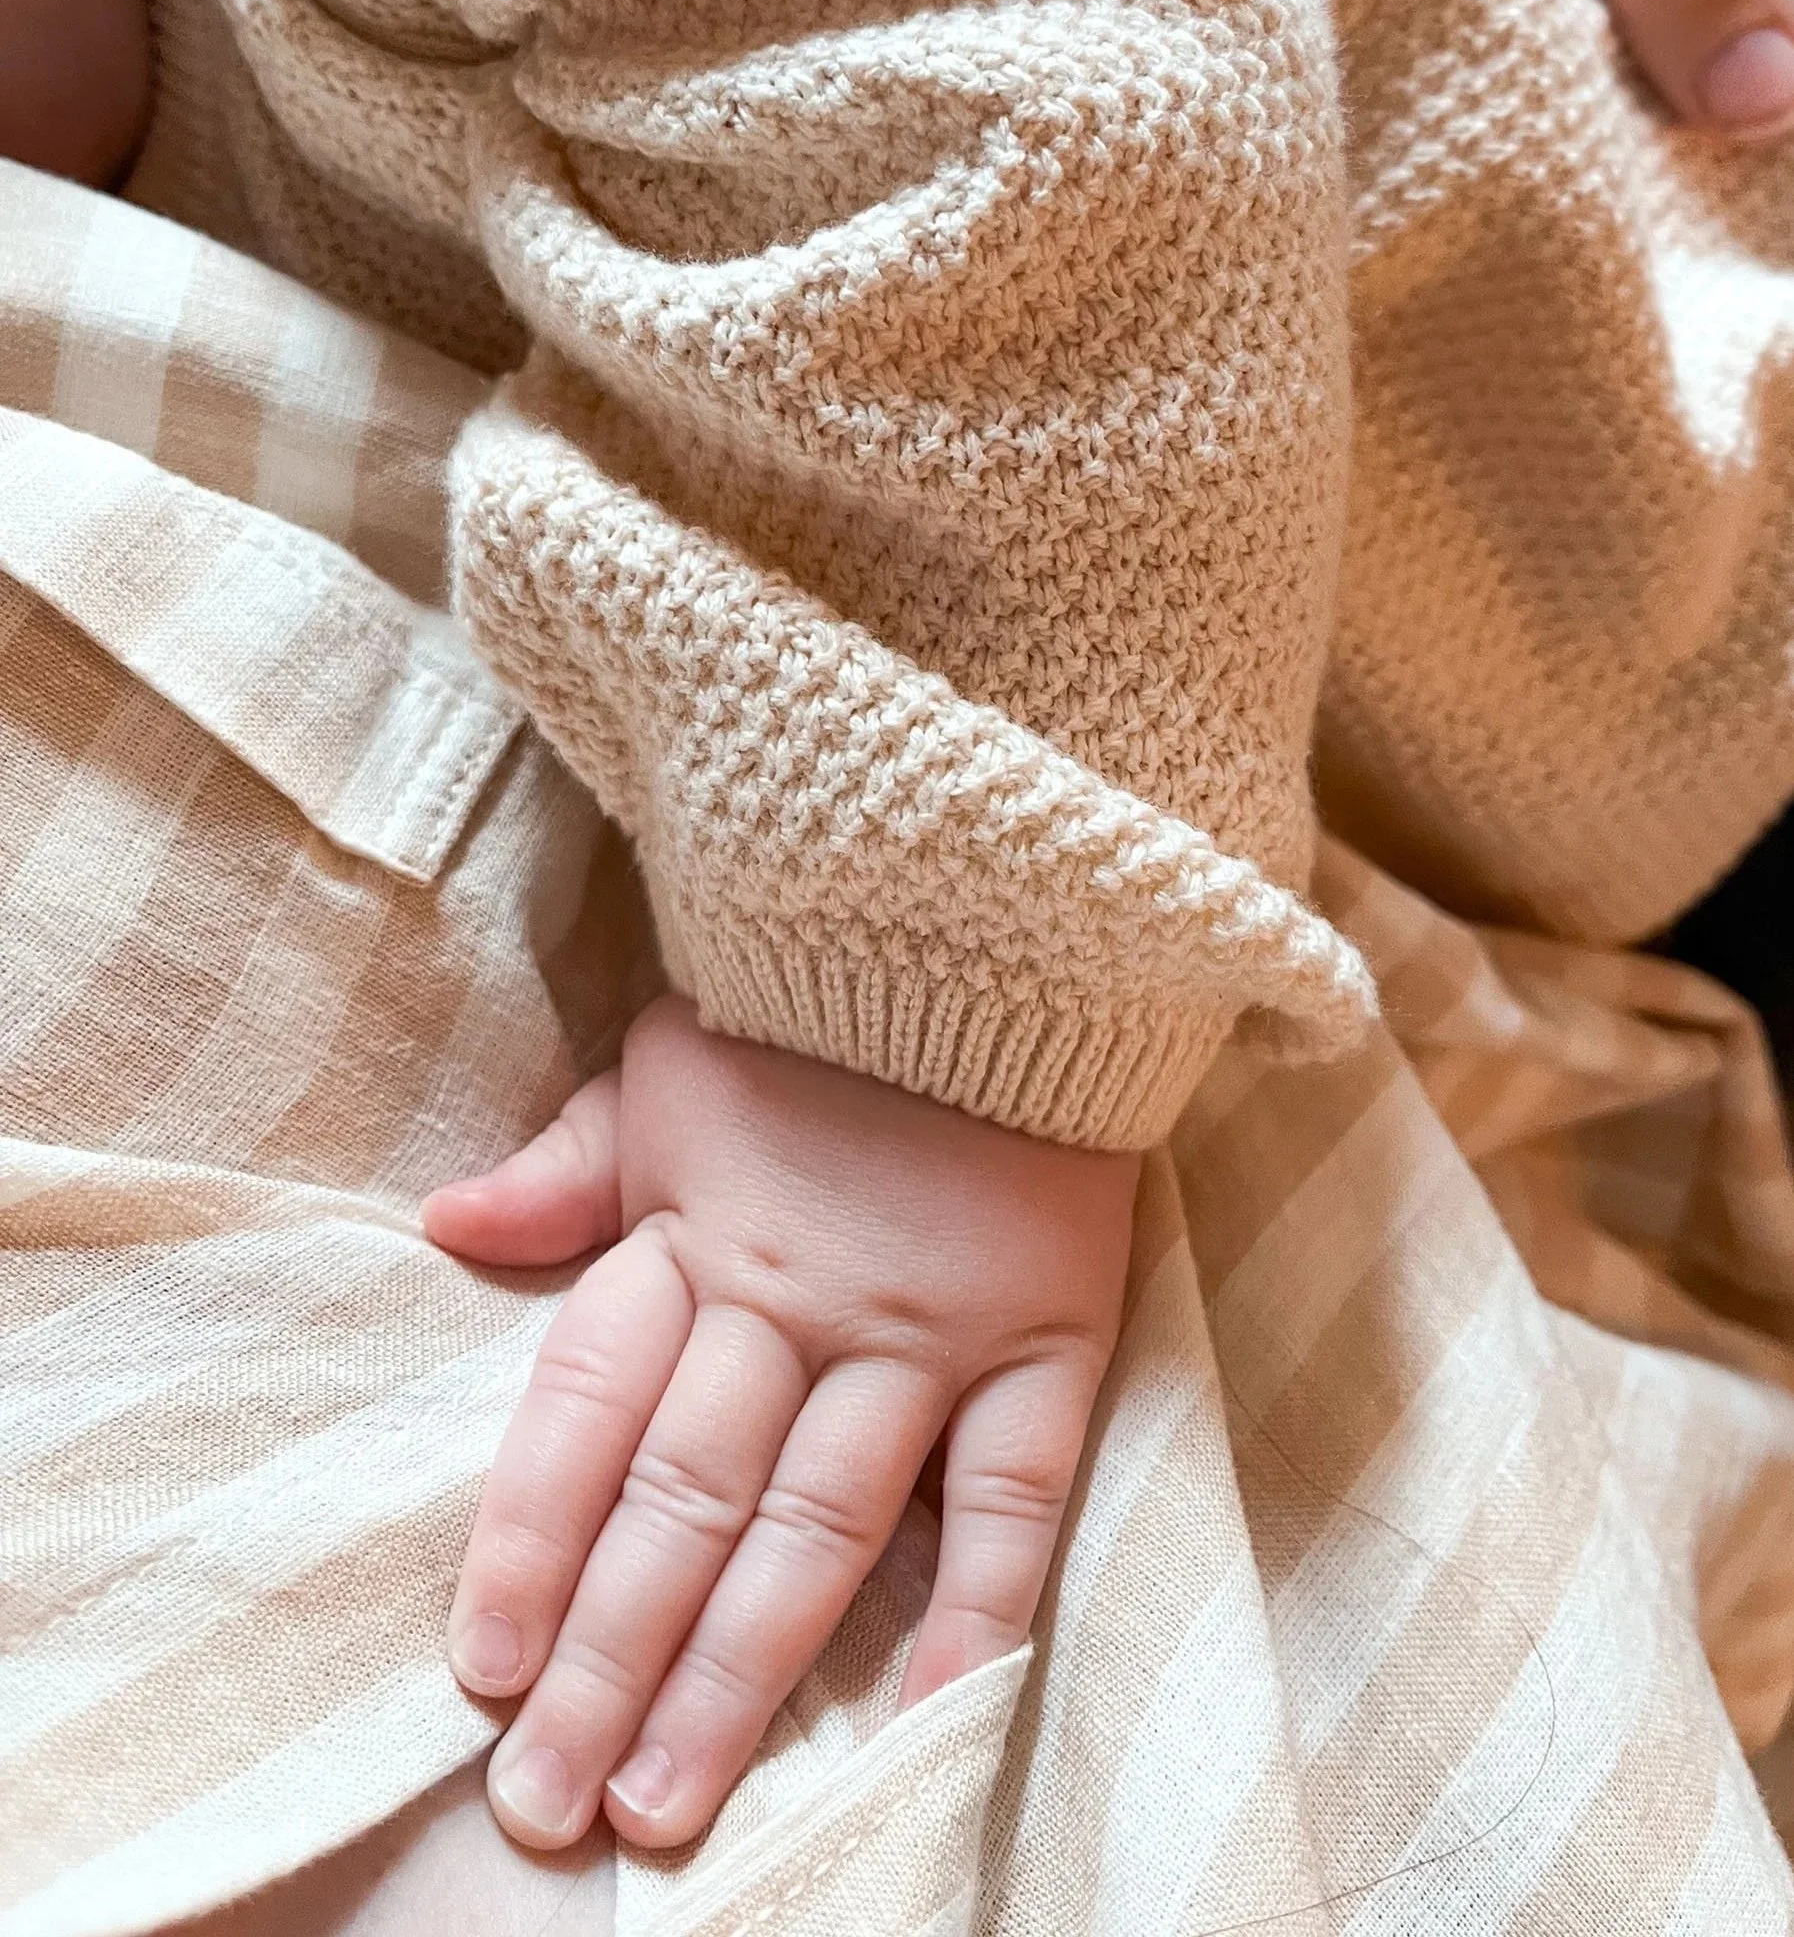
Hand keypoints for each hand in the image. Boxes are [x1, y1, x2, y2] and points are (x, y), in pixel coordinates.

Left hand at [423, 995, 1137, 1852]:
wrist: (1004, 929)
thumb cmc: (815, 1008)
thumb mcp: (667, 1065)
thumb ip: (566, 1162)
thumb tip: (447, 1226)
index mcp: (693, 1234)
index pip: (589, 1412)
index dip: (531, 1546)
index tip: (486, 1674)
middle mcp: (796, 1301)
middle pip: (687, 1502)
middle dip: (613, 1659)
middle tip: (554, 1805)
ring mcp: (925, 1331)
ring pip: (821, 1525)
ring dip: (744, 1671)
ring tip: (676, 1801)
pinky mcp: (1045, 1338)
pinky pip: (1015, 1492)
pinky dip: (978, 1605)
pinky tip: (927, 1719)